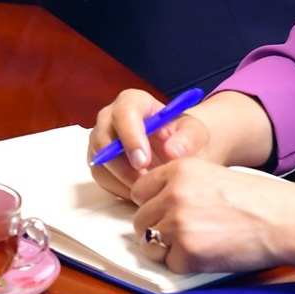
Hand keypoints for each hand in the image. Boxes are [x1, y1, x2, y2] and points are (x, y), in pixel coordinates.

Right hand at [89, 88, 214, 200]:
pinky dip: (119, 187)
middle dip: (123, 164)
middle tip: (145, 181)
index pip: (124, 113)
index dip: (130, 137)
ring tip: (148, 188)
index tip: (144, 161)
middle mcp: (110, 117)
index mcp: (133, 102)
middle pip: (103, 138)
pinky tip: (140, 191)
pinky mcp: (100, 161)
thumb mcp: (195, 133)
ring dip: (123, 178)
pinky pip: (102, 176)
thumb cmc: (183, 137)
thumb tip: (171, 151)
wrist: (176, 151)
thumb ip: (188, 139)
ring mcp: (102, 139)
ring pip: (100, 161)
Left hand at [130, 157, 294, 275]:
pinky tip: (208, 255)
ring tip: (195, 245)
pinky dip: (185, 265)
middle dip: (156, 229)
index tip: (164, 213)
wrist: (284, 220)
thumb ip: (181, 186)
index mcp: (178, 170)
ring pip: (149, 244)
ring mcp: (177, 224)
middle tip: (183, 234)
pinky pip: (170, 264)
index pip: (139, 190)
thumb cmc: (257, 200)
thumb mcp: (212, 175)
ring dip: (167, 249)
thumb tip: (155, 206)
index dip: (151, 205)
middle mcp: (172, 194)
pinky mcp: (187, 253)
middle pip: (140, 220)